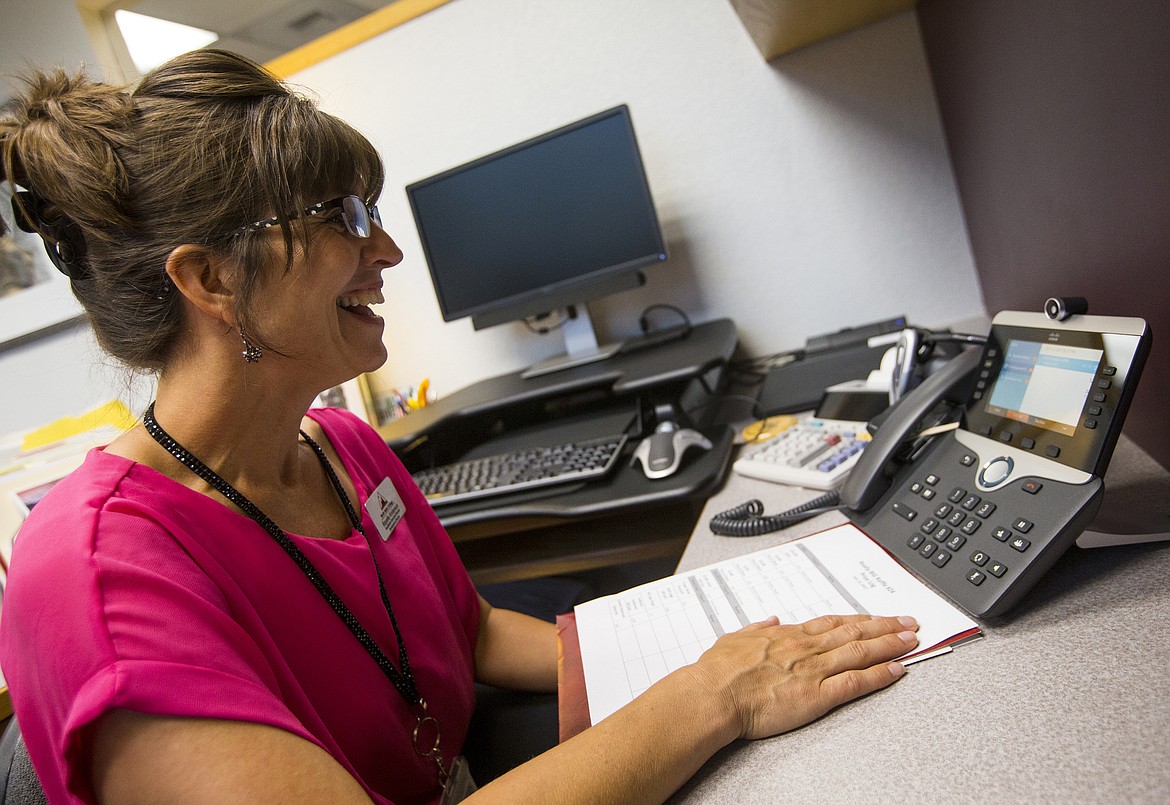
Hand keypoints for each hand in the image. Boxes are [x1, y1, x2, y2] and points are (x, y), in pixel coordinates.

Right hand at [683, 614, 918, 740]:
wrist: (714, 694)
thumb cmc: (718, 671)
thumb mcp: (735, 638)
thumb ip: (756, 629)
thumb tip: (770, 620)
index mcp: (788, 636)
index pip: (833, 623)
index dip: (859, 619)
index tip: (877, 617)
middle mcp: (806, 649)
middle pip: (854, 632)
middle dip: (885, 627)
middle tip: (909, 623)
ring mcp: (813, 671)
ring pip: (861, 652)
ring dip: (890, 645)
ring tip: (912, 642)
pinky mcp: (816, 695)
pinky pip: (855, 683)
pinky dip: (879, 675)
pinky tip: (897, 670)